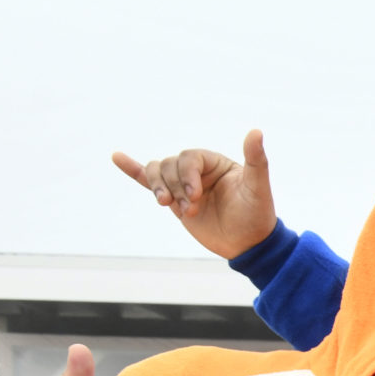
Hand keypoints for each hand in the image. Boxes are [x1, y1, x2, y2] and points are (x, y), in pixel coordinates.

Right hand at [112, 129, 276, 258]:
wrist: (249, 244)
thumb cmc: (257, 215)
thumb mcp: (258, 187)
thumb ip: (256, 160)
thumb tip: (256, 131)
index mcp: (214, 162)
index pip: (189, 158)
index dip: (187, 174)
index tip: (195, 195)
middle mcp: (197, 170)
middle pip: (170, 165)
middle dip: (177, 188)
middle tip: (192, 210)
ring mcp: (183, 184)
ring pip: (158, 173)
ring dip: (160, 189)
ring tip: (169, 205)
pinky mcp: (174, 199)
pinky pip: (149, 180)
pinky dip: (133, 170)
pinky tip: (116, 157)